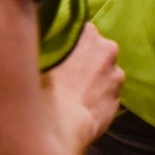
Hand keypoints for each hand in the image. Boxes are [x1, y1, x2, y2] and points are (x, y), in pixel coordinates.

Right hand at [45, 23, 123, 147]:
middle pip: (96, 50)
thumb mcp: (36, 56)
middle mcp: (109, 50)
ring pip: (104, 73)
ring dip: (93, 79)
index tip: (59, 51)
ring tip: (72, 93)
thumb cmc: (42, 86)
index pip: (81, 29)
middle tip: (64, 73)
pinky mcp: (119, 101)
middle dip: (85, 59)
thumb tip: (39, 44)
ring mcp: (117, 77)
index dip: (69, 41)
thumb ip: (47, 46)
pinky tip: (79, 107)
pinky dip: (96, 98)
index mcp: (89, 34)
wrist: (59, 126)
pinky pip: (106, 94)